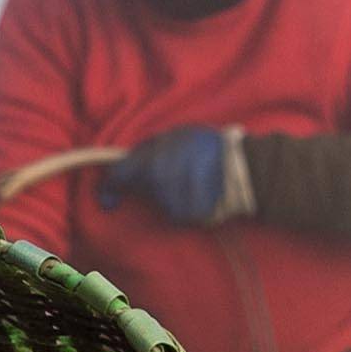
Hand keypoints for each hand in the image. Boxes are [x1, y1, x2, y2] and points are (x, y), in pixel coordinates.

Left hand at [95, 126, 250, 225]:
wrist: (242, 164)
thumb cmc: (208, 145)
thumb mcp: (174, 135)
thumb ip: (147, 151)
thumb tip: (121, 168)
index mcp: (151, 156)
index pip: (119, 175)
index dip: (109, 189)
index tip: (108, 201)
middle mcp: (157, 178)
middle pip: (145, 189)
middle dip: (152, 184)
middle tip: (175, 174)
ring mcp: (172, 199)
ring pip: (162, 204)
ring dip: (172, 196)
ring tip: (193, 181)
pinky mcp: (187, 216)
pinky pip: (178, 215)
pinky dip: (187, 208)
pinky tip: (200, 194)